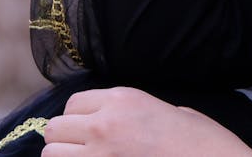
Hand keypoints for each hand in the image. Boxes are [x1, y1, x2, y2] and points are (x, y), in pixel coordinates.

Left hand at [42, 87, 251, 155]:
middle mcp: (103, 125)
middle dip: (64, 139)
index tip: (87, 129)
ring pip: (51, 155)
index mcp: (122, 100)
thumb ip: (135, 113)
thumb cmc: (200, 141)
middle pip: (54, 129)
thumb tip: (118, 122)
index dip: (78, 118)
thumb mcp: (170, 111)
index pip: (72, 104)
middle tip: (83, 149)